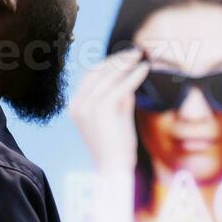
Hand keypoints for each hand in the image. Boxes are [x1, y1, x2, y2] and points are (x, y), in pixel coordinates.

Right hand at [69, 48, 147, 175]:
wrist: (113, 170)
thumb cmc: (117, 149)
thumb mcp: (117, 119)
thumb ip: (120, 101)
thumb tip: (129, 84)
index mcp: (77, 106)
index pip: (92, 77)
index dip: (109, 64)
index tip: (125, 57)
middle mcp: (78, 104)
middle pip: (98, 72)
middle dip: (117, 60)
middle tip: (135, 51)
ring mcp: (87, 107)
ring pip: (109, 77)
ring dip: (126, 64)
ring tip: (141, 57)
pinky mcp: (101, 110)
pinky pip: (120, 87)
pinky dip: (133, 76)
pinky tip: (144, 69)